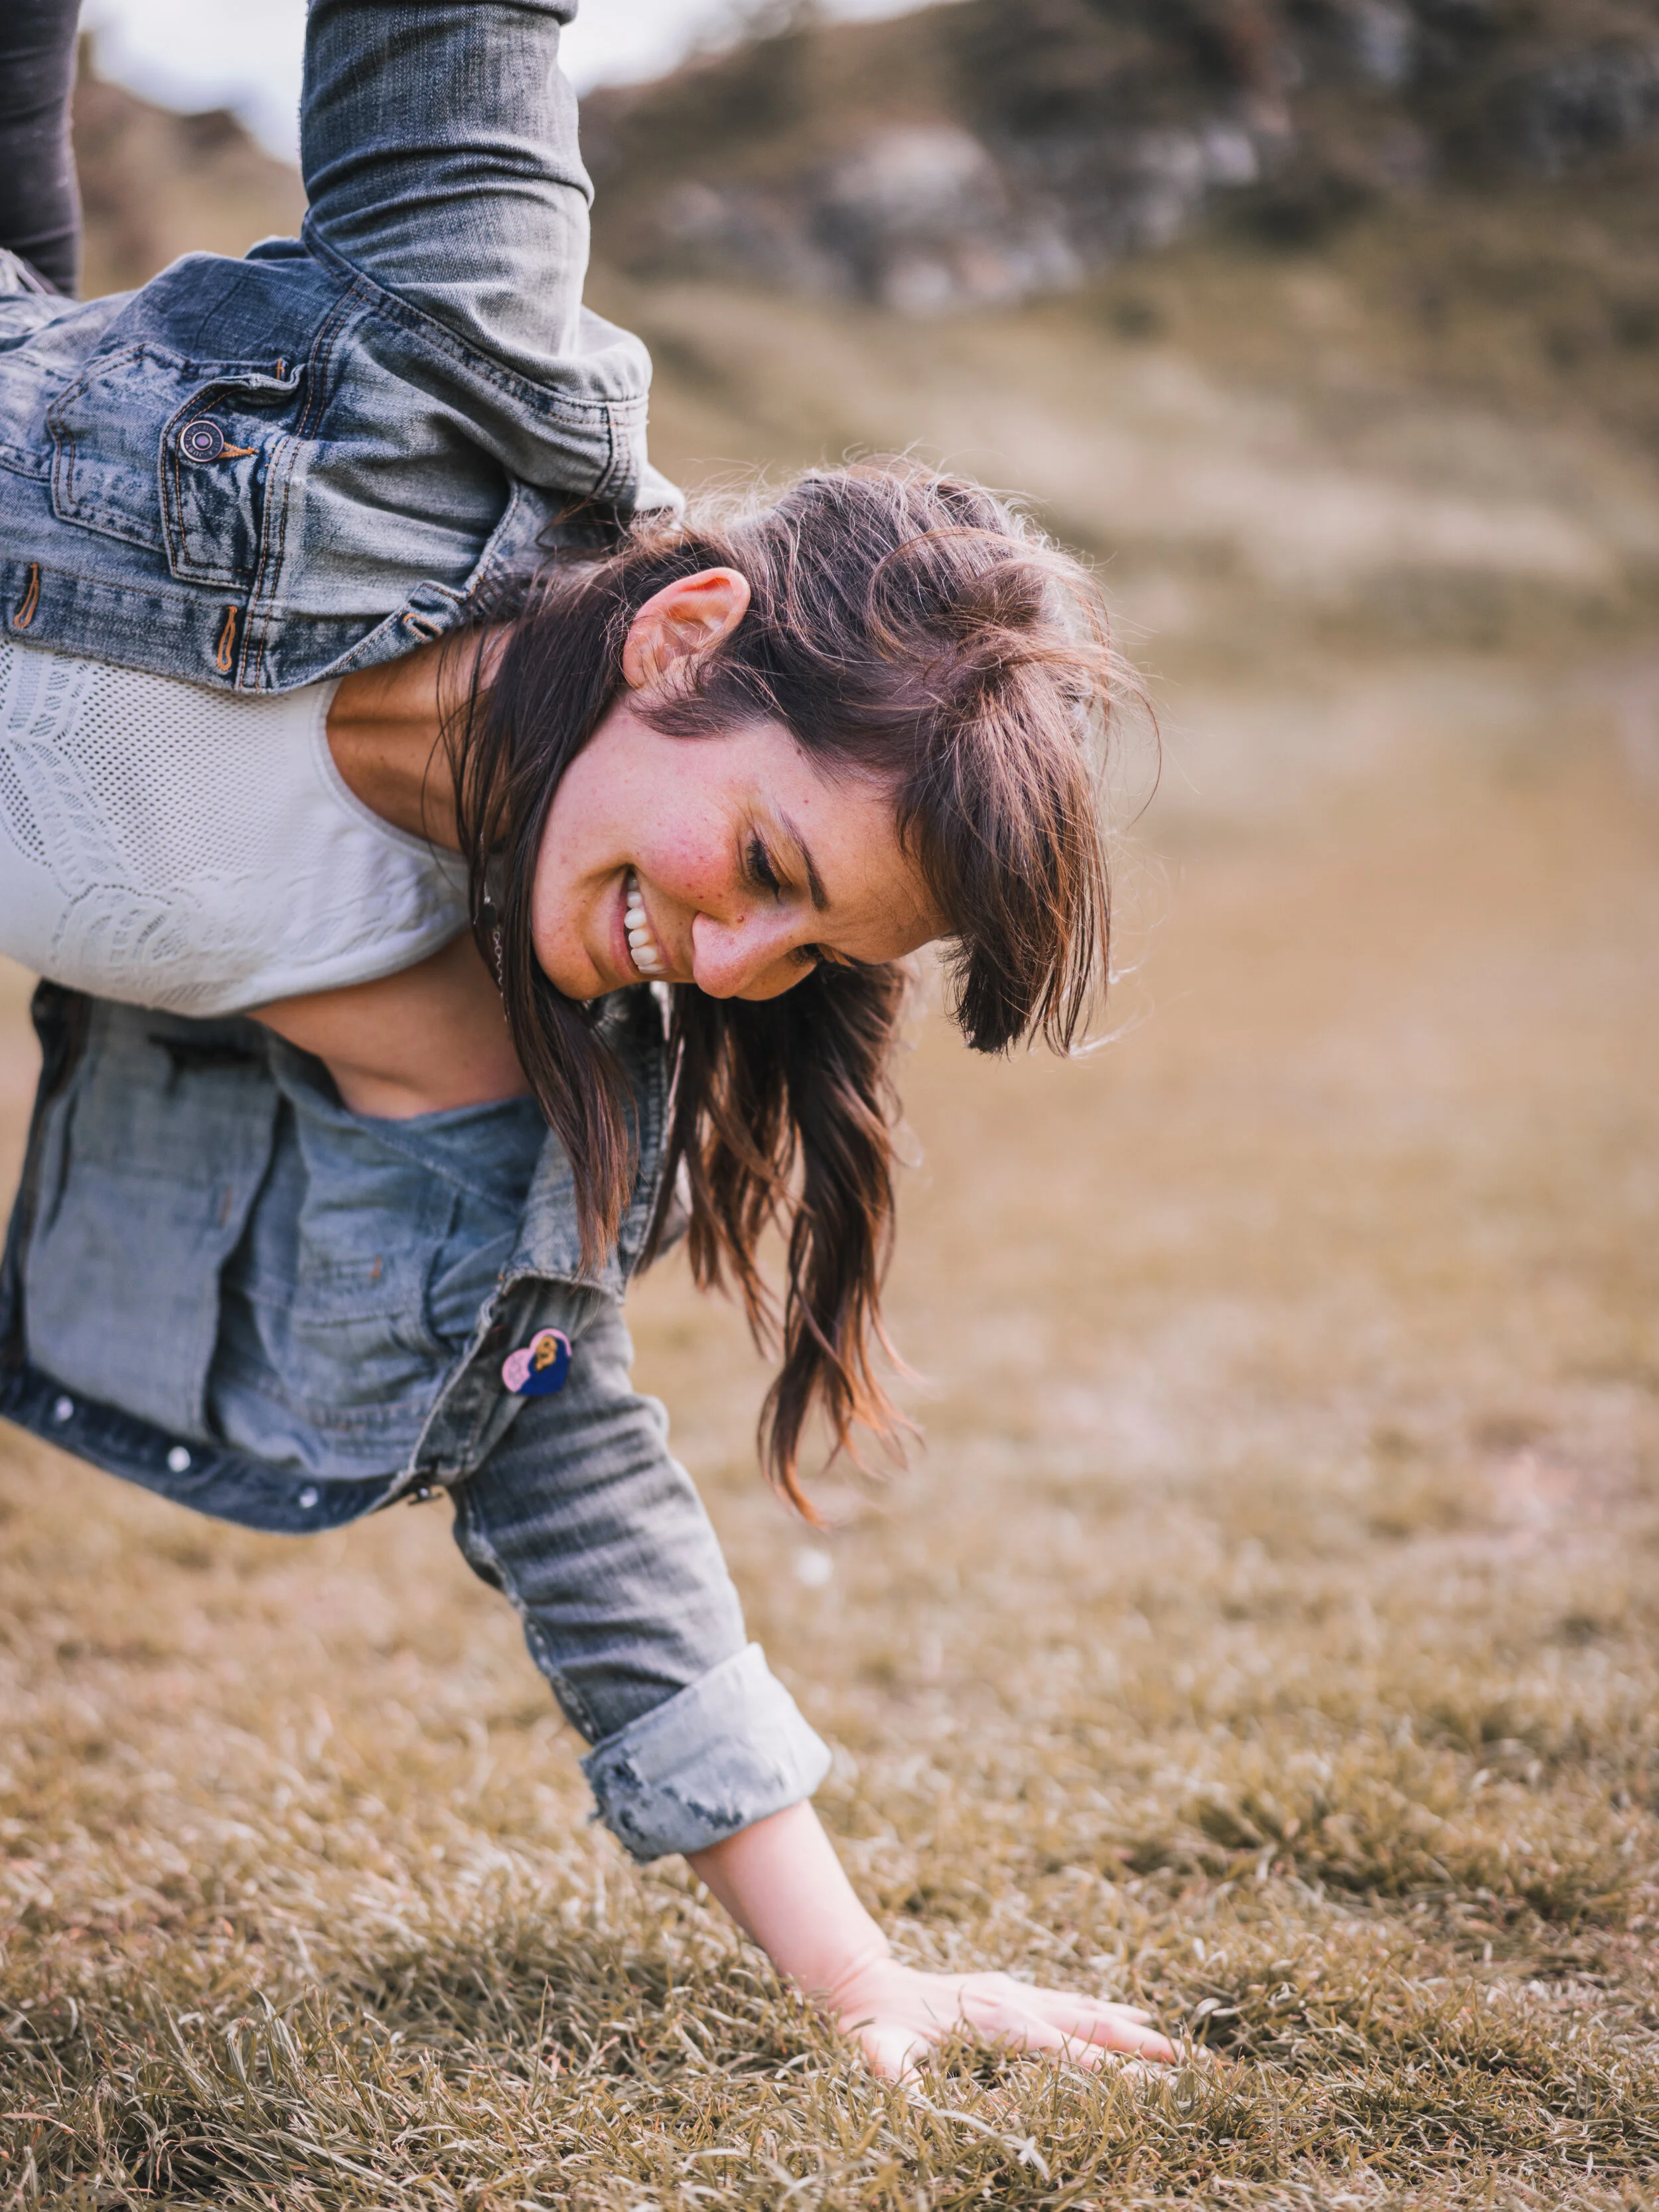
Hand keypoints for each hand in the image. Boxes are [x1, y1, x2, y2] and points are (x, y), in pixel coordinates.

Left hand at [825, 1954, 1175, 2081]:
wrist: (863, 1982)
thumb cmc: (873, 2029)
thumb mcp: (881, 2058)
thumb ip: (900, 2084)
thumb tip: (918, 2110)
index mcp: (997, 2022)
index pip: (1068, 2051)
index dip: (1110, 2071)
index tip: (1155, 2086)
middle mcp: (1016, 2001)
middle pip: (1091, 2027)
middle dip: (1140, 2047)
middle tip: (1189, 2065)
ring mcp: (1016, 1991)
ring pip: (1087, 2010)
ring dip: (1132, 2028)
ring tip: (1176, 2046)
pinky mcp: (1011, 1989)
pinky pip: (1070, 2000)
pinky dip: (1106, 2010)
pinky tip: (1131, 2016)